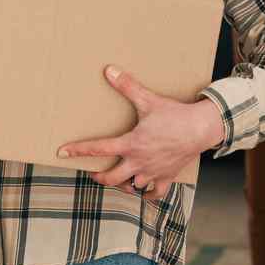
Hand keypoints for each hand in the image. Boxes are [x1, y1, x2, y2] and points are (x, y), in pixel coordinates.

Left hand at [57, 66, 223, 200]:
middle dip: (99, 177)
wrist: (202, 128)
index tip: (62, 152)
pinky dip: (148, 194)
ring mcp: (153, 172)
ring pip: (131, 187)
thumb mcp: (148, 100)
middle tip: (94, 173)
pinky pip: (155, 194)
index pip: (98, 149)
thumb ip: (127, 86)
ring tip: (119, 179)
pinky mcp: (167, 177)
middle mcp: (139, 162)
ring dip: (123, 185)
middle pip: (111, 178)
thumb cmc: (175, 115)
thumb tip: (108, 70)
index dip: (78, 150)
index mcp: (131, 144)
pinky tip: (143, 190)